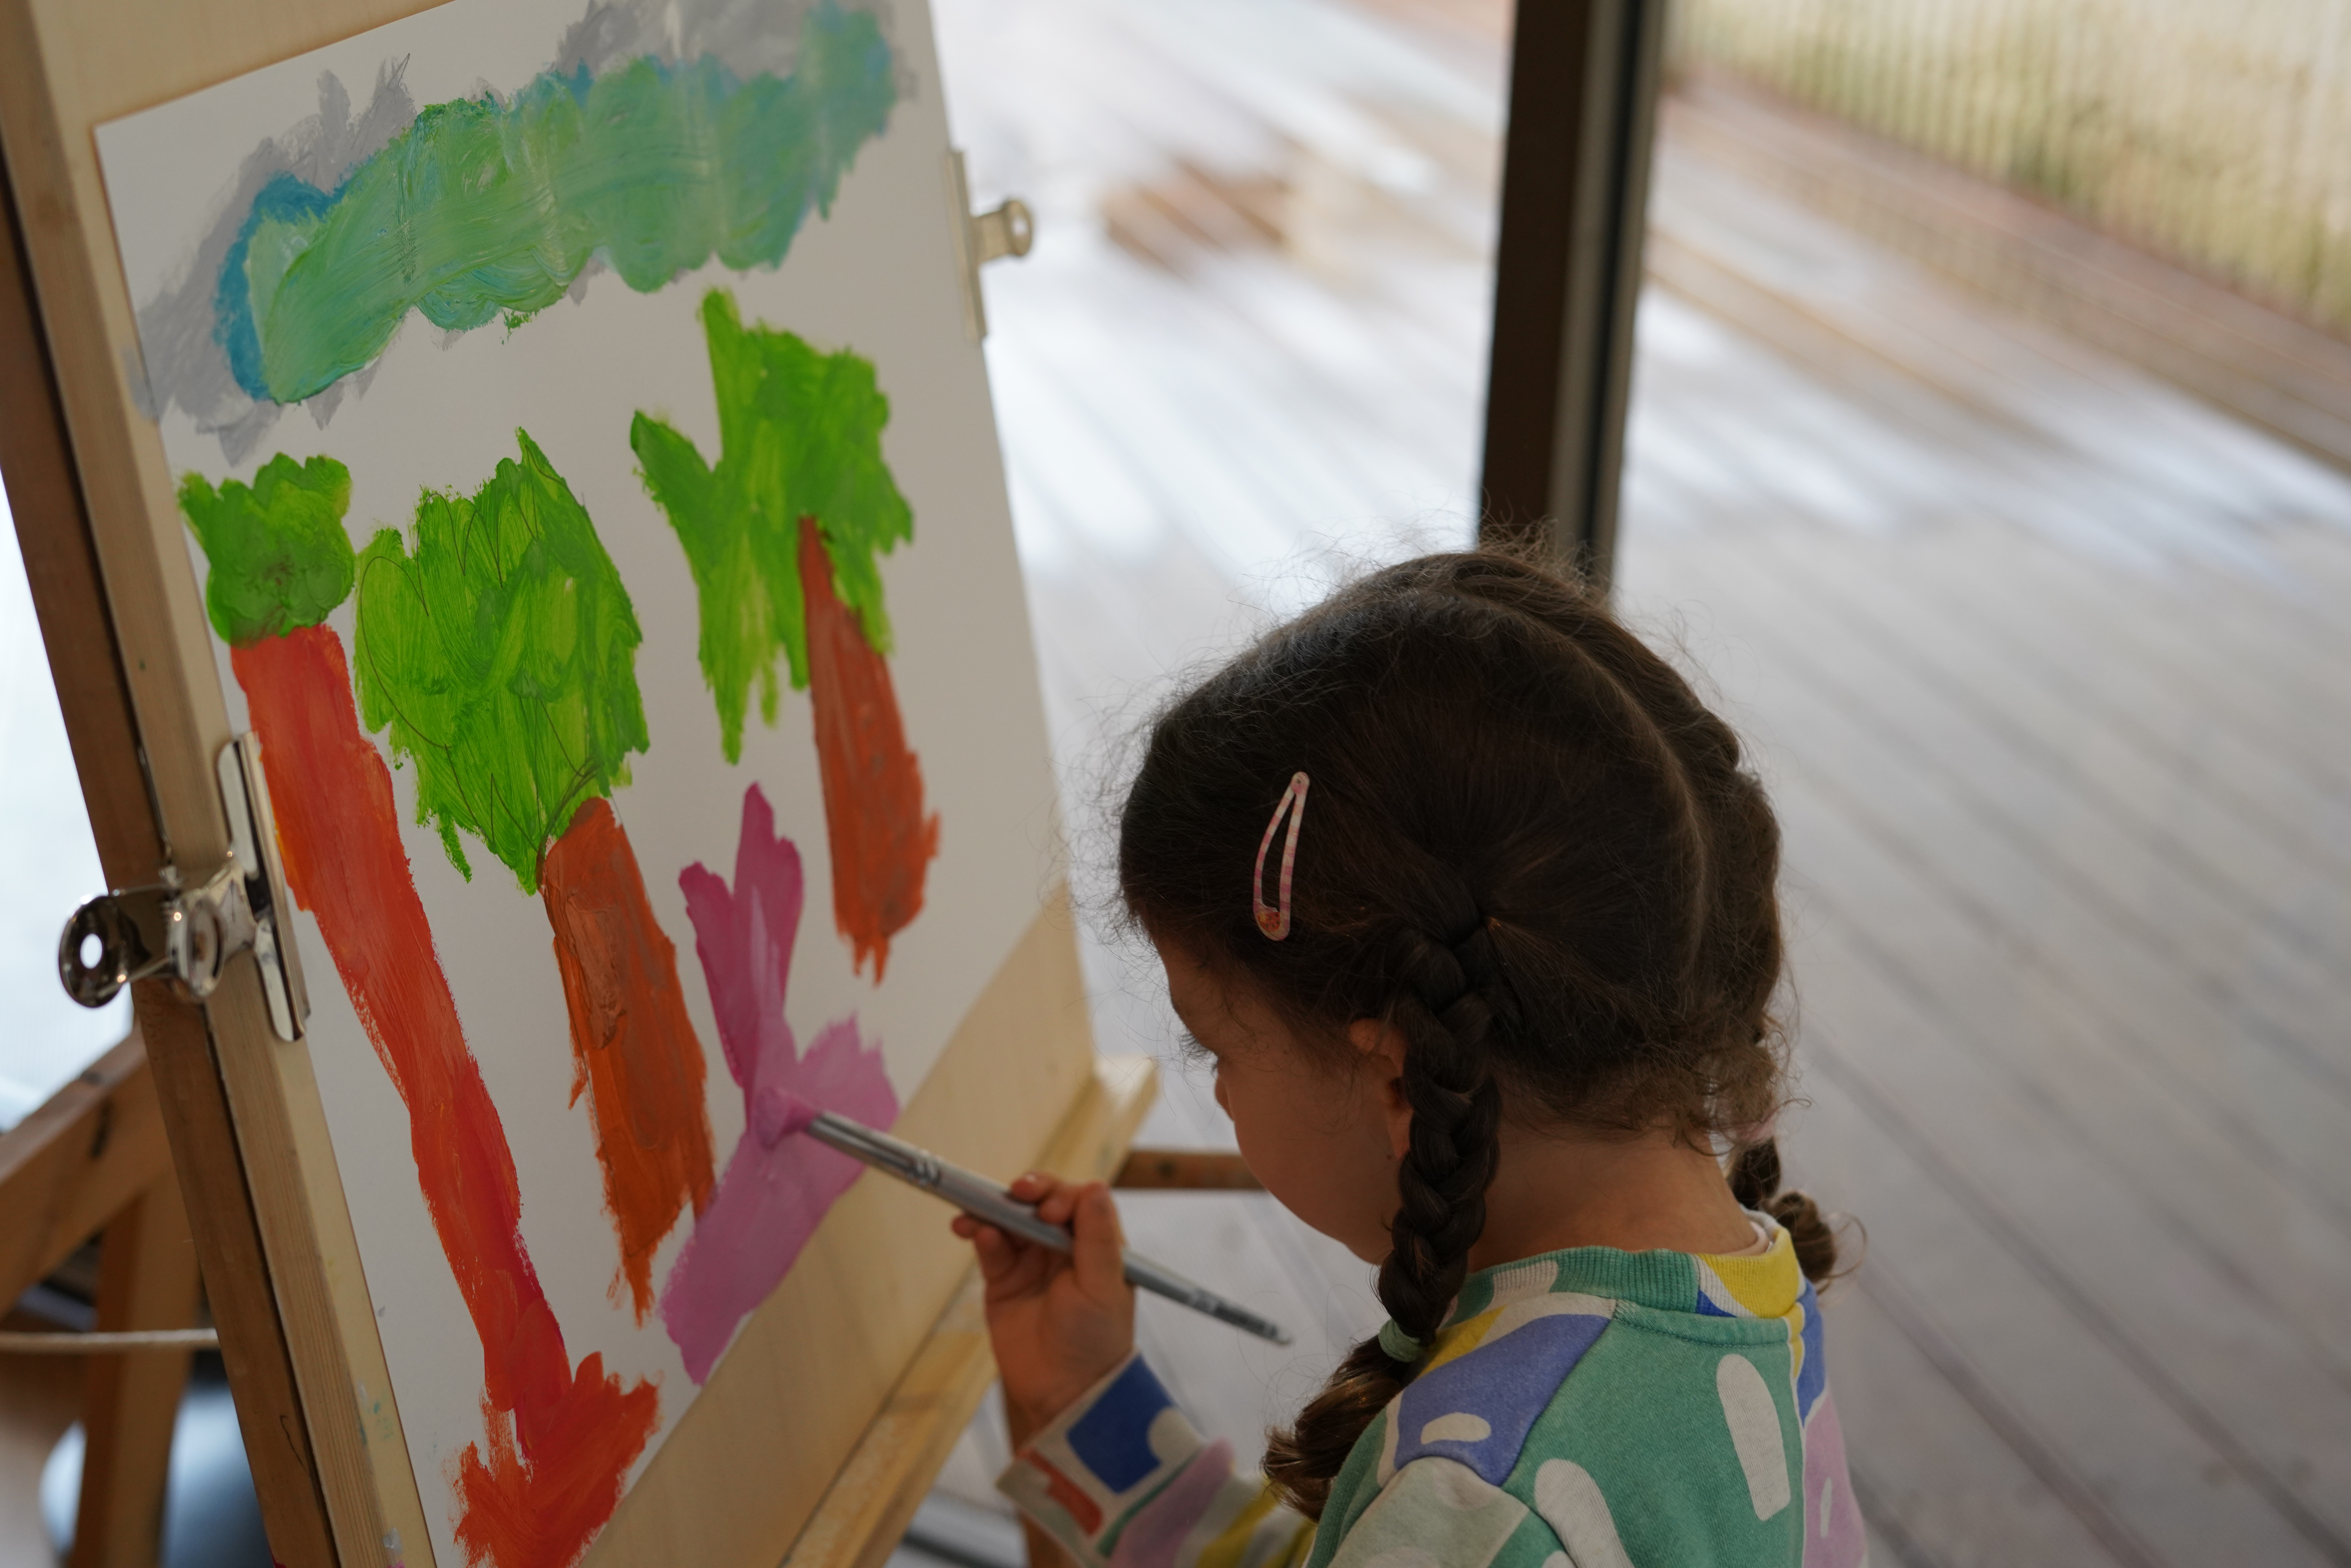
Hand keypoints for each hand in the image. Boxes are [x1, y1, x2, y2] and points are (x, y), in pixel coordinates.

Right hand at [953, 1174, 1134, 1441]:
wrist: (1066, 1394)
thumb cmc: (1096, 1342)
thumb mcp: (1104, 1287)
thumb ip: (1097, 1236)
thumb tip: (1096, 1186)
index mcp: (1096, 1244)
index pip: (1078, 1200)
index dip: (1060, 1194)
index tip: (1048, 1209)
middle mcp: (1064, 1247)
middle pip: (1041, 1202)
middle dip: (1026, 1192)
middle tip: (1015, 1193)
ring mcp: (1032, 1262)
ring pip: (1010, 1219)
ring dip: (993, 1208)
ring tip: (974, 1210)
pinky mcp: (1004, 1281)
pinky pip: (992, 1247)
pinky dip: (982, 1234)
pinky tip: (975, 1232)